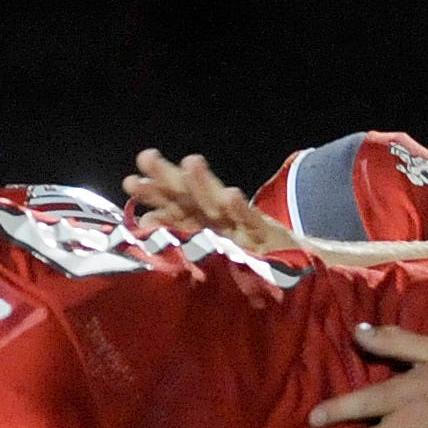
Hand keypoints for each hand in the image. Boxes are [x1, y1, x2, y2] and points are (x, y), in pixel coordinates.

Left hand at [122, 149, 293, 253]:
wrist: (295, 269)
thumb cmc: (247, 258)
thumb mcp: (210, 250)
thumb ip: (180, 234)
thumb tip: (144, 219)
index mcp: (206, 223)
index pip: (177, 204)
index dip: (157, 191)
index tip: (132, 180)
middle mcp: (221, 219)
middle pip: (193, 197)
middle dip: (171, 179)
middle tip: (147, 158)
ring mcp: (242, 227)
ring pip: (220, 205)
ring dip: (205, 184)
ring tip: (190, 163)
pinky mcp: (266, 237)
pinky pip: (252, 223)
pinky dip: (241, 209)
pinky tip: (231, 194)